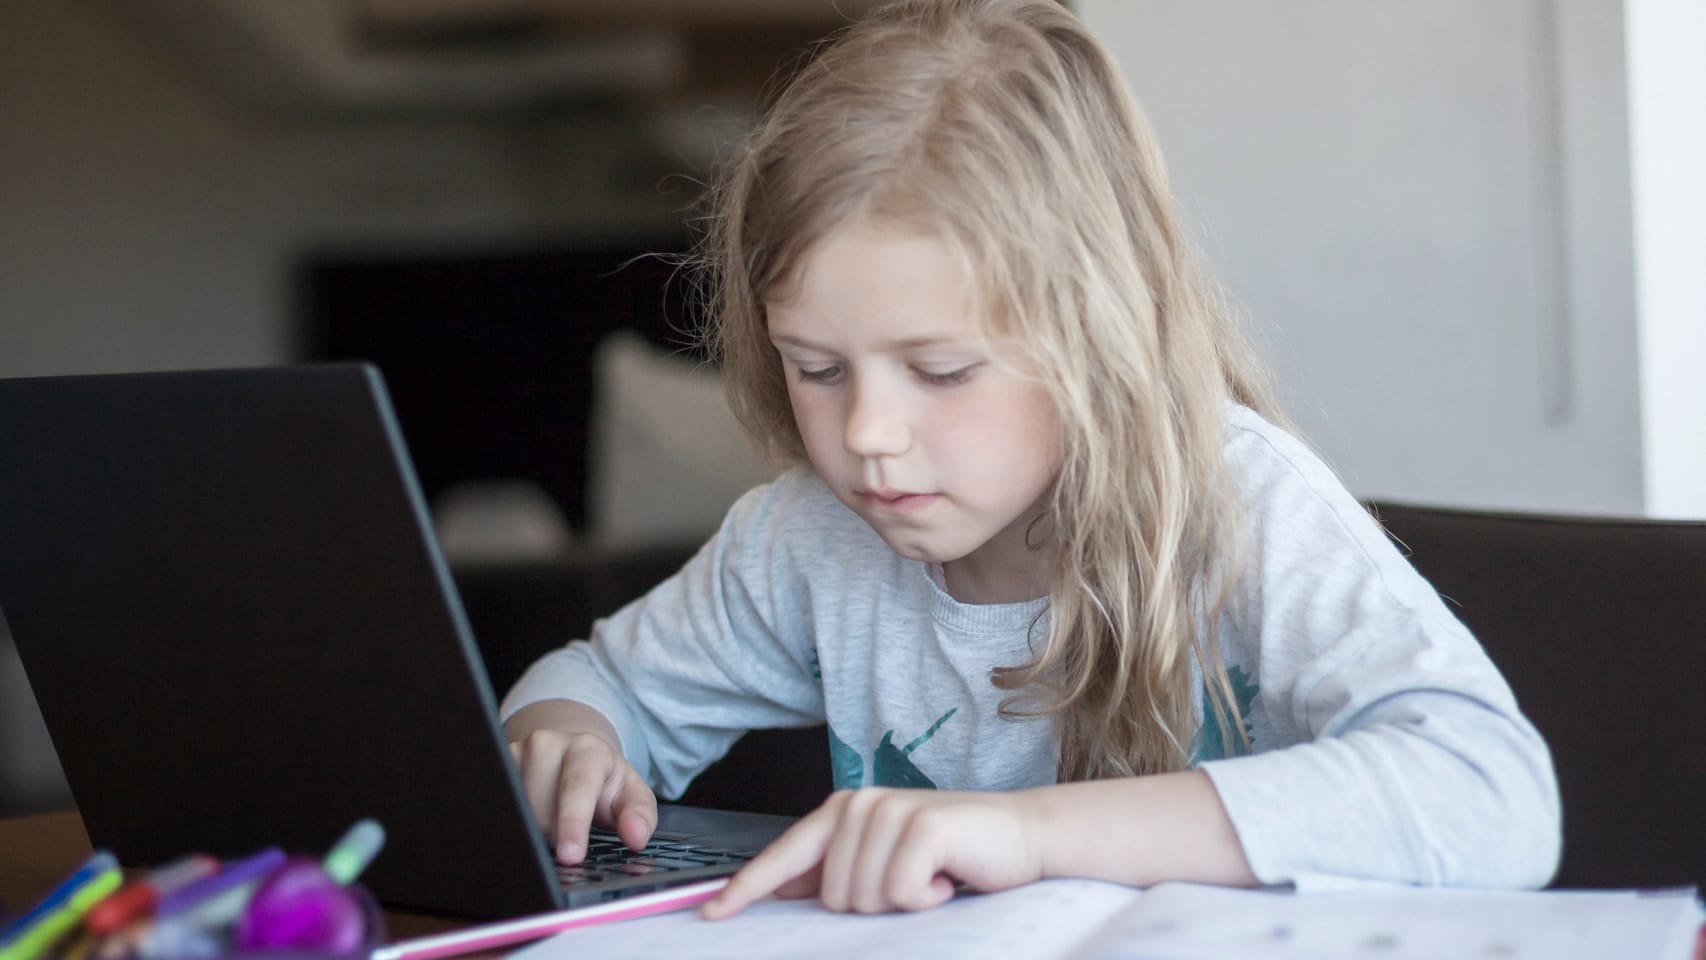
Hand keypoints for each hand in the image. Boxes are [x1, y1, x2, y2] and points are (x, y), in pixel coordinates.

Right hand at [508, 724, 657, 862]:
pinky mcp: (496, 764)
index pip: (578, 787)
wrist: (574, 754)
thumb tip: (636, 837)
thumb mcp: (631, 794)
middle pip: (542, 811)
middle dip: (554, 835)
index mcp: (588, 749)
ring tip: (552, 820)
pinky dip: (516, 823)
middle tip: (570, 832)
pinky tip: (528, 817)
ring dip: (534, 831)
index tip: (570, 855)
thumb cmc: (604, 781)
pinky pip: (500, 809)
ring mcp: (517, 751)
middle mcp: (548, 744)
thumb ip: (641, 815)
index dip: (573, 823)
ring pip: (518, 813)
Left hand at [701, 787, 1043, 917]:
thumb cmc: (954, 853)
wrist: (1022, 837)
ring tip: (932, 876)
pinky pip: (901, 893)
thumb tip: (783, 890)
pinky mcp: (920, 827)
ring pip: (862, 899)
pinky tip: (948, 877)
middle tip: (913, 883)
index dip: (745, 889)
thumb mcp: (884, 860)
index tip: (711, 915)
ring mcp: (888, 812)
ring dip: (904, 903)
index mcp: (843, 812)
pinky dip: (928, 899)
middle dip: (872, 906)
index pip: (783, 856)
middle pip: (830, 897)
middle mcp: (859, 805)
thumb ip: (834, 870)